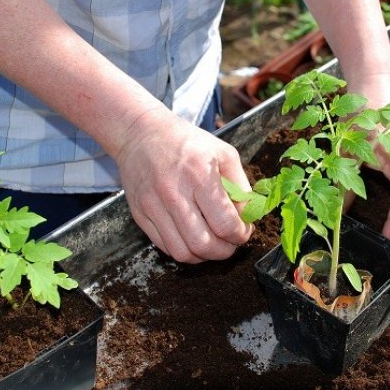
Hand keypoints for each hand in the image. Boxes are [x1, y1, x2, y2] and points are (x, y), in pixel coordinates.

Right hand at [115, 108, 252, 262]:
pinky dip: (184, 250)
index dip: (240, 235)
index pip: (225, 224)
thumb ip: (241, 186)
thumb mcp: (223, 153)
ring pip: (183, 253)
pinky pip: (165, 247)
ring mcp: (153, 206)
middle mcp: (174, 193)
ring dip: (204, 256)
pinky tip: (193, 238)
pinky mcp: (140, 215)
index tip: (244, 231)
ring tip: (213, 243)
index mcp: (199, 175)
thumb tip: (248, 217)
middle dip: (225, 251)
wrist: (141, 133)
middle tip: (230, 242)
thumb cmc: (186, 142)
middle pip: (204, 245)